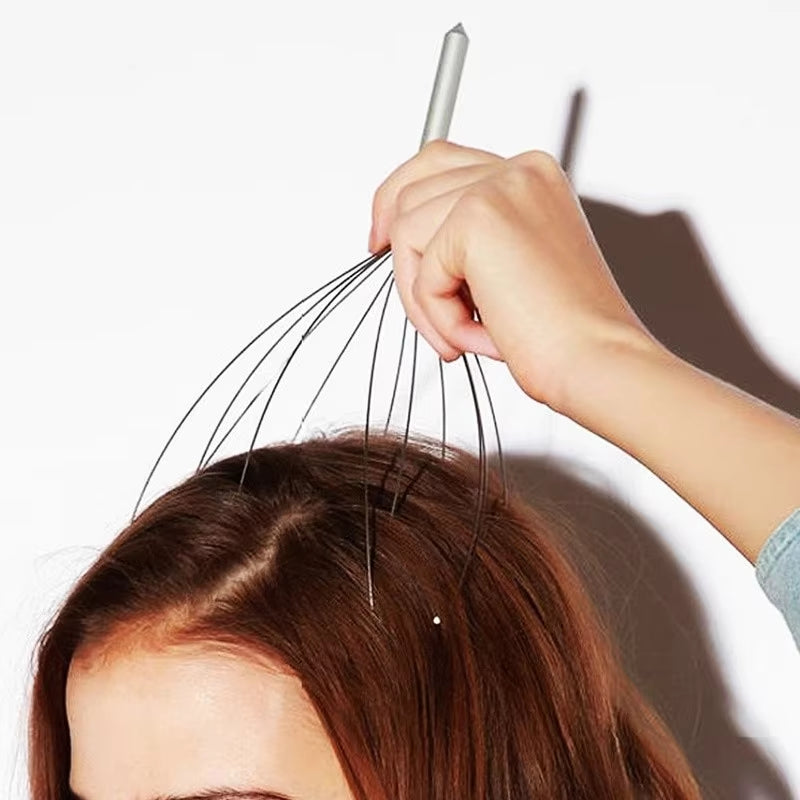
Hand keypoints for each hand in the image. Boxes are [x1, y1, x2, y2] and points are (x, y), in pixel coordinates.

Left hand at [369, 140, 654, 409]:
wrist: (595, 360)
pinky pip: (421, 272)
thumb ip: (467, 235)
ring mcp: (499, 187)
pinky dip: (439, 316)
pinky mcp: (478, 219)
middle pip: (412, 186)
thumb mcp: (511, 266)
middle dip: (402, 254)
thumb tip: (399, 234)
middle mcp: (518, 170)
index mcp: (530, 176)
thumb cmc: (562, 330)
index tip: (380, 239)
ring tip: (465, 334)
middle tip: (416, 302)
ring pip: (406, 232)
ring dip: (426, 298)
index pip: (439, 161)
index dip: (398, 198)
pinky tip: (481, 336)